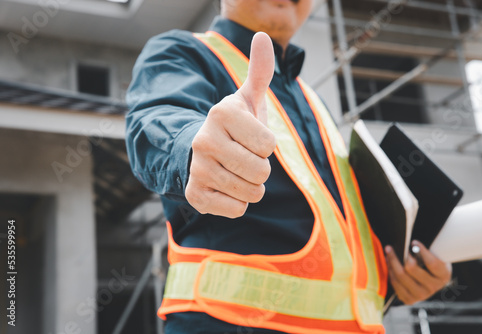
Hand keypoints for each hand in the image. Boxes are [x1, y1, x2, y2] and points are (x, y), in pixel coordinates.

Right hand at [185, 32, 275, 217]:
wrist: (199, 152)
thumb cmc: (234, 127)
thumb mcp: (247, 99)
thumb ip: (259, 71)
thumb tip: (261, 37)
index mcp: (221, 113)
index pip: (270, 144)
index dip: (266, 144)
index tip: (250, 137)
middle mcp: (204, 140)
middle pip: (262, 171)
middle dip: (261, 168)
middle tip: (245, 158)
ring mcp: (197, 169)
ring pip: (252, 192)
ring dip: (251, 186)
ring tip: (236, 171)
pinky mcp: (195, 195)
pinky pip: (237, 209)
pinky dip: (238, 202)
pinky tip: (225, 187)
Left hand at [385, 240, 451, 304]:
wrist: (429, 279)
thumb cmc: (430, 262)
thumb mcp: (435, 255)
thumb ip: (426, 250)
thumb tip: (412, 243)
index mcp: (443, 275)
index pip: (432, 263)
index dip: (422, 251)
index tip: (413, 241)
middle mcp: (434, 287)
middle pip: (412, 269)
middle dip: (399, 256)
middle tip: (390, 247)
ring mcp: (422, 295)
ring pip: (401, 276)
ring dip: (392, 263)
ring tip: (387, 252)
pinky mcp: (410, 300)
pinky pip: (396, 284)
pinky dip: (390, 272)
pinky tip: (388, 263)